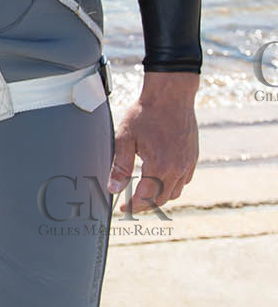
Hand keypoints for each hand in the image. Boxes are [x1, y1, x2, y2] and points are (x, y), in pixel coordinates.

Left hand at [110, 71, 198, 212]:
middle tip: (131, 205)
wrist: (171, 96)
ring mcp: (188, 164)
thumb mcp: (125, 138)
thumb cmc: (146, 114)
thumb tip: (113, 189)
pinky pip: (185, 180)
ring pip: (175, 192)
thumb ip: (119, 165)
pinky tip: (160, 179)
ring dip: (160, 197)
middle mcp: (178, 169)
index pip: (146, 197)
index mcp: (159, 166)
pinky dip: (172, 185)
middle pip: (162, 199)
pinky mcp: (193, 157)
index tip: (122, 210)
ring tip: (144, 194)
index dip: (133, 206)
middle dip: (146, 205)